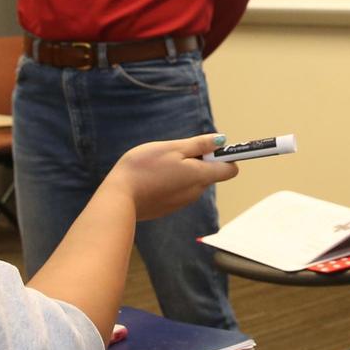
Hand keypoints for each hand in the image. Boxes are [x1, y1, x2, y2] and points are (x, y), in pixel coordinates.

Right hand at [102, 134, 237, 220]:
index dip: (224, 156)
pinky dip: (170, 181)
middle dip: (198, 160)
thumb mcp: (173, 148)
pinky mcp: (168, 207)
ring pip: (191, 181)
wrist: (119, 197)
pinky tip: (153, 177)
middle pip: (208, 173)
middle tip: (175, 152)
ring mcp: (181, 202)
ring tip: (159, 164)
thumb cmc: (145, 168)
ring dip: (182, 170)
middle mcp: (195, 193)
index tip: (208, 147)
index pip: (230, 169)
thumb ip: (199, 145)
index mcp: (200, 177)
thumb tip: (221, 141)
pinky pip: (177, 190)